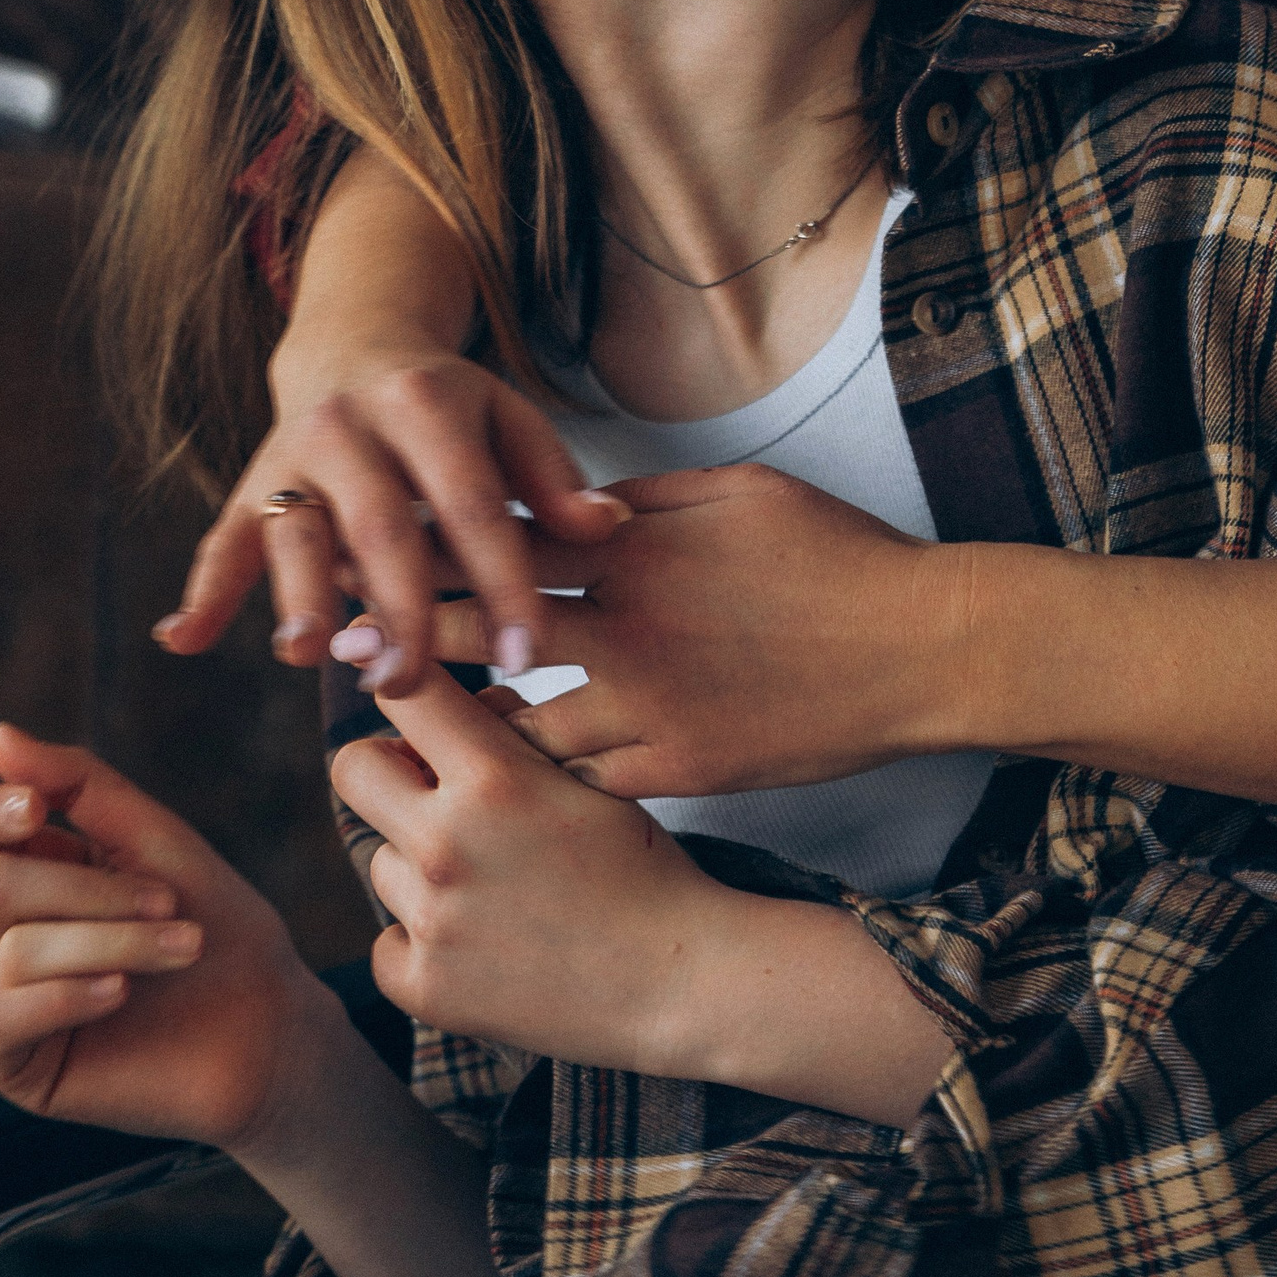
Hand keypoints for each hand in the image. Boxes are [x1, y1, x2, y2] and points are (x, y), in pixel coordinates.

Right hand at [0, 725, 334, 1149]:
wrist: (269, 1023)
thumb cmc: (220, 926)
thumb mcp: (155, 840)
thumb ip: (79, 786)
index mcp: (39, 872)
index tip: (35, 807)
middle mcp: (11, 933)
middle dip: (95, 891)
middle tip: (172, 903)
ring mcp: (12, 1000)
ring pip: (15, 948)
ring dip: (115, 942)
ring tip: (185, 949)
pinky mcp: (20, 1063)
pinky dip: (65, 996)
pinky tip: (120, 993)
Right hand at [156, 351, 631, 695]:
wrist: (353, 344)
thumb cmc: (450, 405)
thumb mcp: (509, 419)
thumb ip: (554, 479)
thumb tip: (608, 530)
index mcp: (429, 404)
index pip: (472, 503)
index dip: (501, 580)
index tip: (527, 654)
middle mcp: (353, 424)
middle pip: (379, 527)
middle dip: (398, 608)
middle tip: (414, 682)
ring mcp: (292, 455)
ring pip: (295, 535)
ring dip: (299, 600)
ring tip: (310, 659)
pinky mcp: (250, 485)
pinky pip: (222, 541)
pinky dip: (202, 592)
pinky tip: (182, 642)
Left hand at [339, 669, 951, 1124]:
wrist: (680, 982)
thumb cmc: (644, 869)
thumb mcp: (590, 777)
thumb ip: (513, 732)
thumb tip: (447, 704)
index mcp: (496, 777)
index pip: (402, 691)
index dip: (404, 687)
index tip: (411, 698)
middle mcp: (448, 842)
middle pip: (352, 768)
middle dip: (387, 769)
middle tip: (431, 792)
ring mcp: (431, 920)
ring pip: (381, 860)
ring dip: (420, 866)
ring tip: (497, 889)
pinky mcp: (423, 986)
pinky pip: (388, 941)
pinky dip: (424, 943)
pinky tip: (487, 944)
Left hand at [417, 461, 962, 803]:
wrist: (923, 653)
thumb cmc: (840, 559)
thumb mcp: (745, 493)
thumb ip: (652, 498)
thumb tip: (586, 501)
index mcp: (641, 550)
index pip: (505, 542)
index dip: (431, 547)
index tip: (374, 553)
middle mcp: (630, 631)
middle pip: (488, 633)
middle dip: (412, 640)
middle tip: (353, 650)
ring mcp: (650, 710)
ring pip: (522, 727)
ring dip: (471, 726)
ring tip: (416, 732)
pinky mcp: (677, 773)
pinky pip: (581, 780)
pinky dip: (543, 777)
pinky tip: (509, 783)